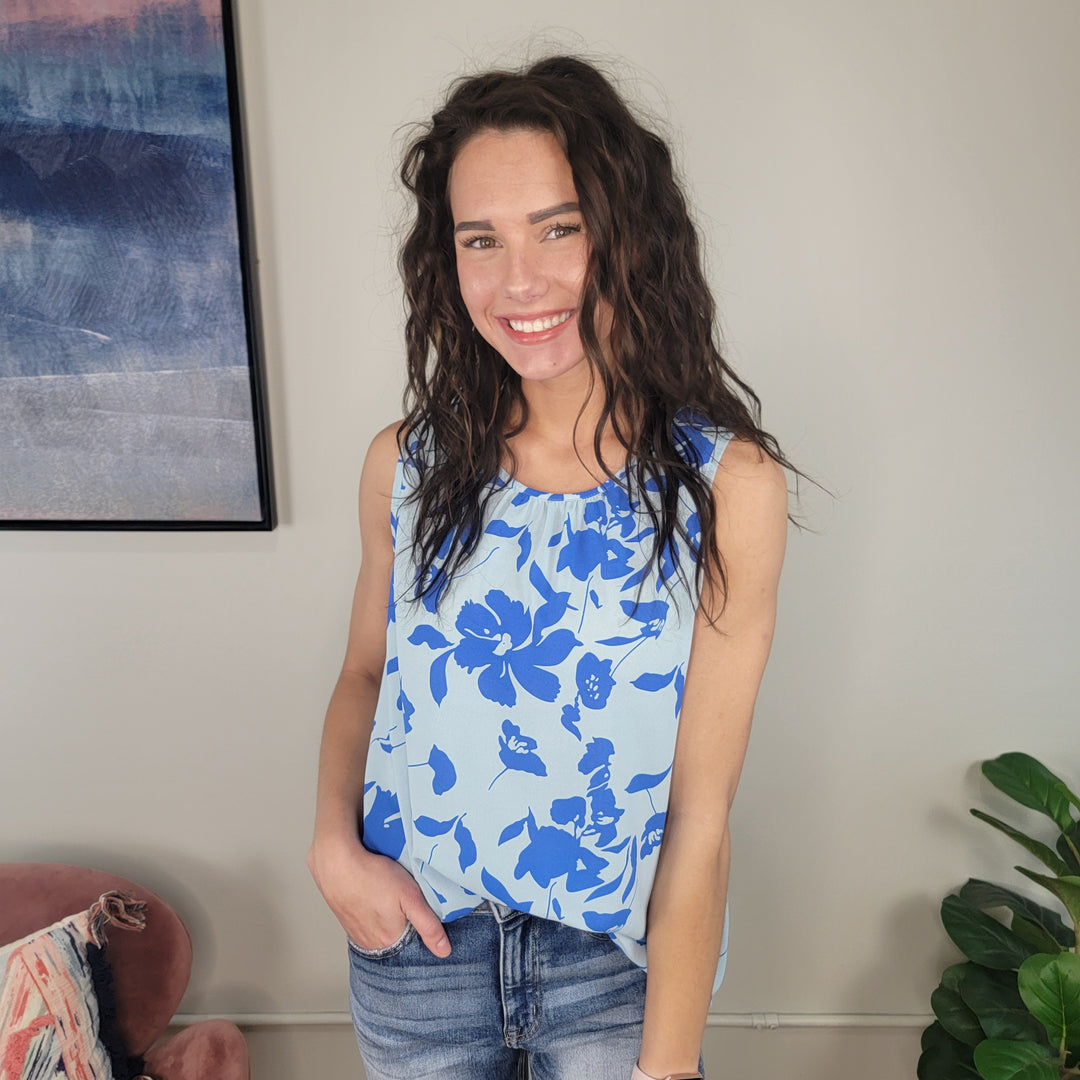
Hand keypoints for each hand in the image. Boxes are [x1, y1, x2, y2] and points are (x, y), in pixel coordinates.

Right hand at [307, 836, 450, 956]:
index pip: (414, 943)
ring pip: (382, 930)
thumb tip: (444, 951)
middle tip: (402, 900)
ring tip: (388, 897)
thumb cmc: (373, 876)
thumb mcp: (410, 896)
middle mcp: (371, 944)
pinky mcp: (347, 922)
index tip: (420, 908)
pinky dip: (373, 913)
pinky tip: (375, 897)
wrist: (336, 862)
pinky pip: (367, 923)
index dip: (420, 925)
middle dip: (404, 922)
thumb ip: (428, 925)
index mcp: (389, 941)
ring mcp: (357, 933)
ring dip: (388, 918)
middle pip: (397, 938)